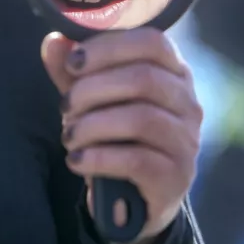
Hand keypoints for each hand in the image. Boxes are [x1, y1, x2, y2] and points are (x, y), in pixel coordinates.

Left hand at [41, 28, 202, 243]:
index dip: (109, 47)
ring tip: (69, 137)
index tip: (73, 62)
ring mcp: (187, 141)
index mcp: (174, 74)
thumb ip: (75, 73)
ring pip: (141, 119)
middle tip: (65, 107)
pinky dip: (98, 158)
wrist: (133, 201)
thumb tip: (55, 42)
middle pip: (144, 79)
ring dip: (93, 125)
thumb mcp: (93, 102)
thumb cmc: (115, 138)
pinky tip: (77, 161)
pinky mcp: (176, 177)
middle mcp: (188, 104)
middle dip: (93, 89)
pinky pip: (137, 160)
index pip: (153, 42)